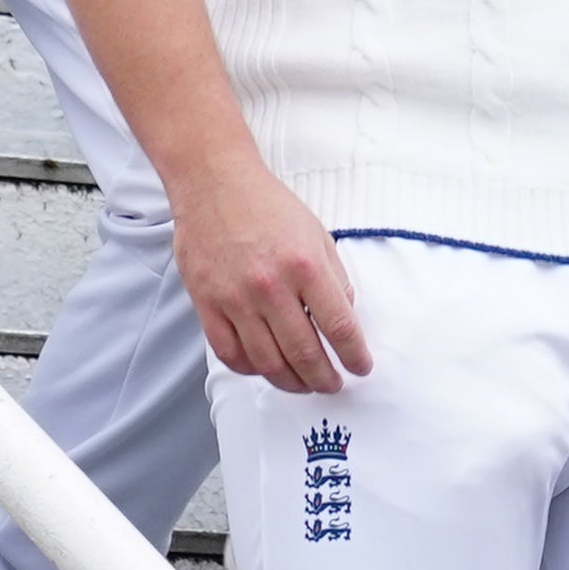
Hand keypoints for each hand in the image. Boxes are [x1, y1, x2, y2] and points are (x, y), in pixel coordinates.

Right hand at [180, 150, 377, 393]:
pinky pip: (230, 354)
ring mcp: (236, 299)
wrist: (214, 184)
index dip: (354, 355)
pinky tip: (265, 368)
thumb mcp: (317, 234)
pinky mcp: (207, 304)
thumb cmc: (267, 206)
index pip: (339, 327)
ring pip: (268, 363)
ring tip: (304, 385)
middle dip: (325, 379)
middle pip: (304, 354)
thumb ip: (334, 278)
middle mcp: (271, 287)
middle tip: (334, 385)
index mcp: (305, 266)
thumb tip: (344, 316)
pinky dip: (251, 370)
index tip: (361, 368)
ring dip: (292, 383)